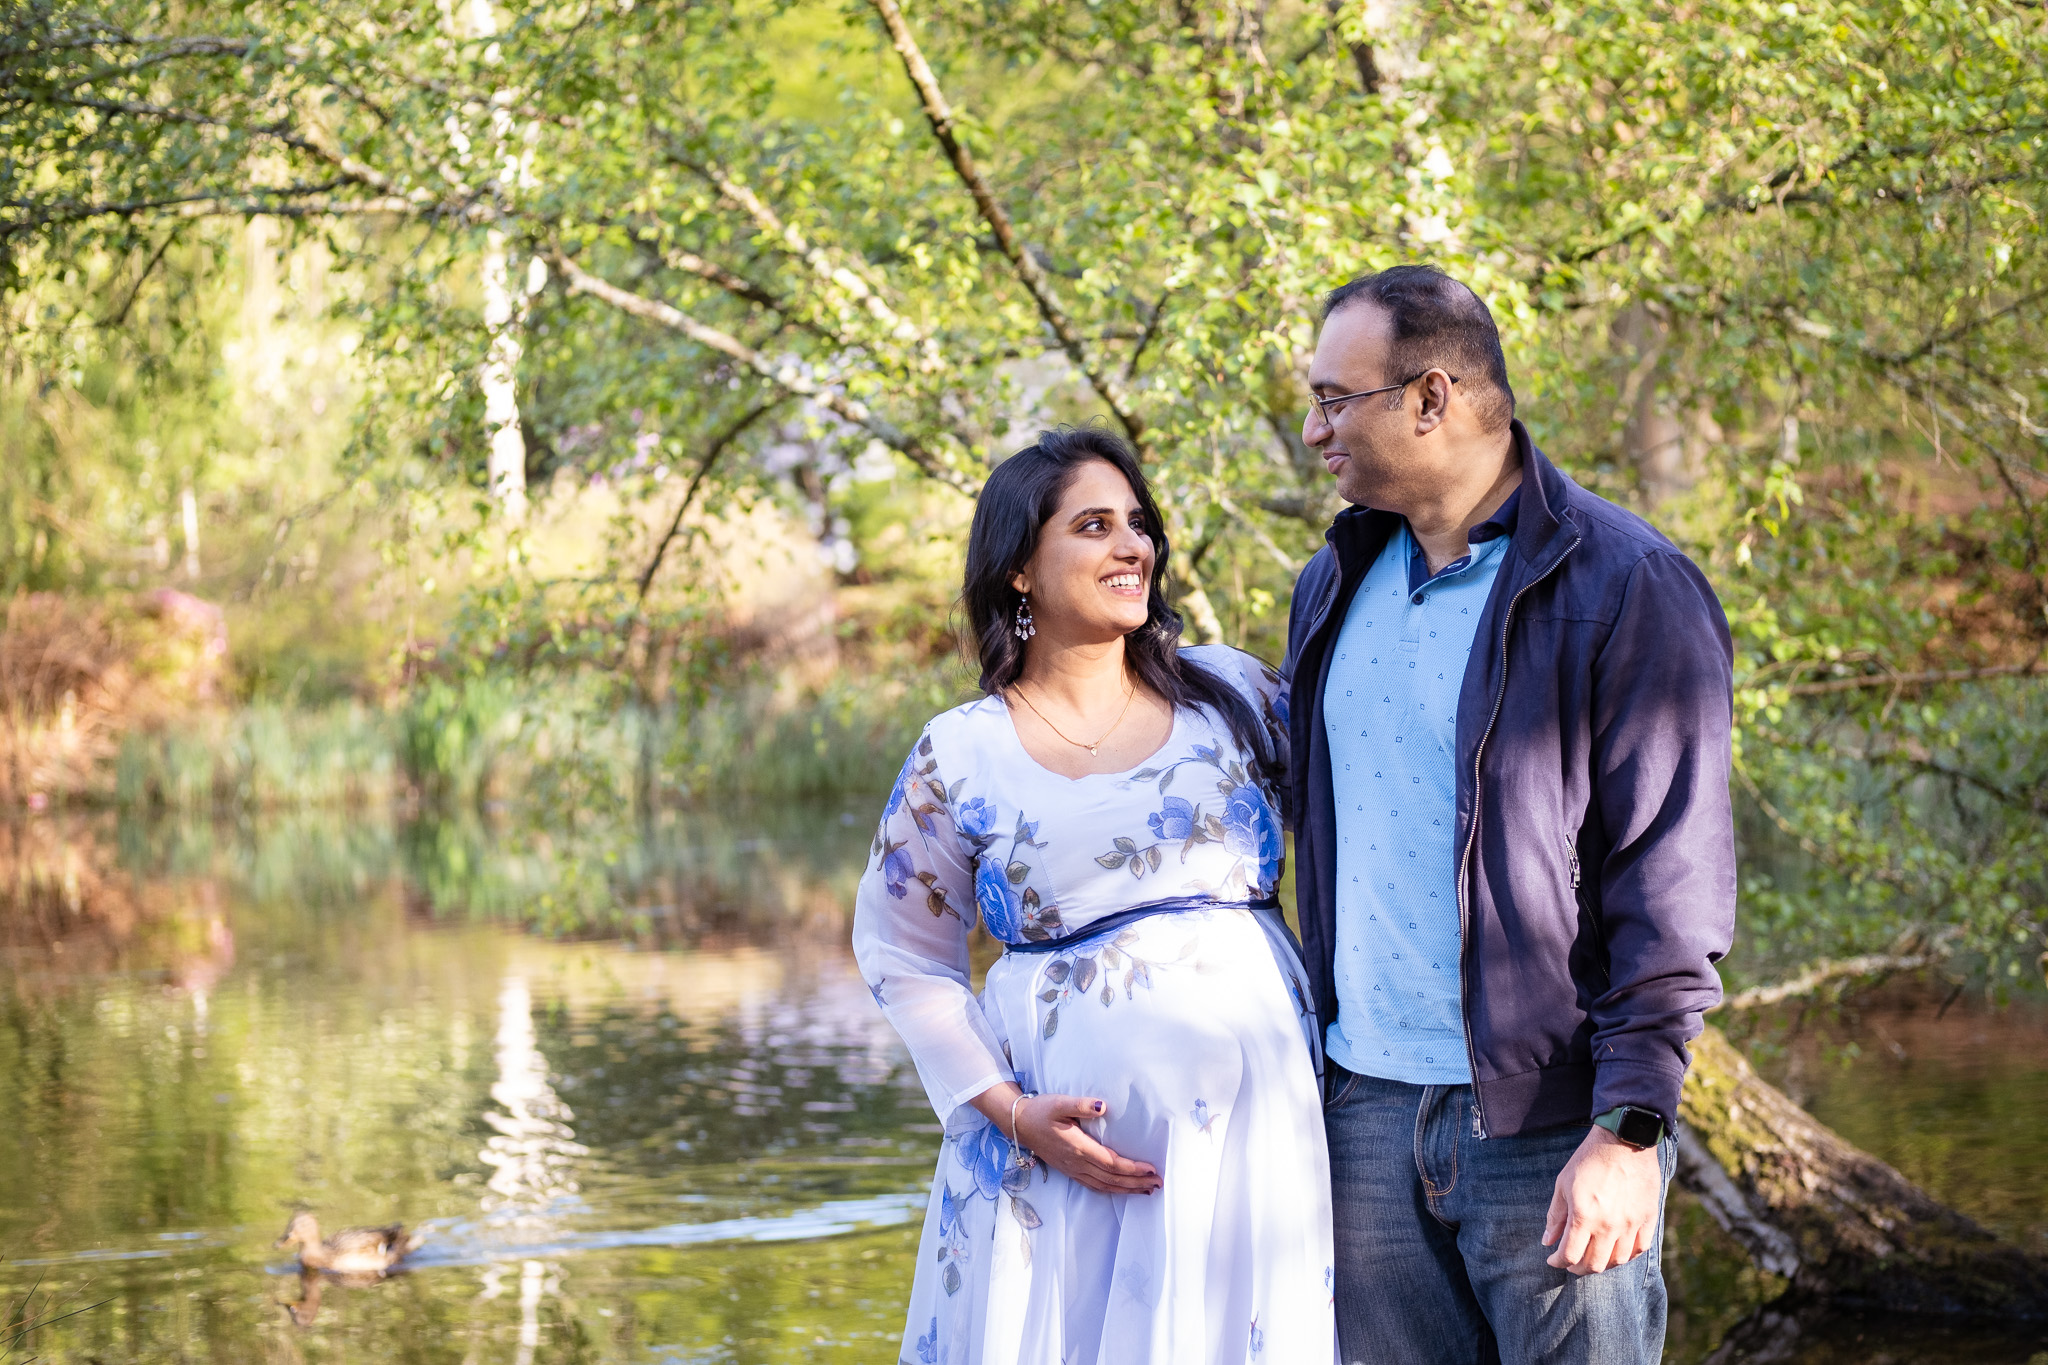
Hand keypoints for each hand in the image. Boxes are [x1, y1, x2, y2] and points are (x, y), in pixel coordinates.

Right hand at [1015, 1093, 1161, 1195]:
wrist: (1019, 1124)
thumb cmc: (1041, 1111)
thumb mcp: (1059, 1102)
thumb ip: (1081, 1105)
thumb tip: (1102, 1106)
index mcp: (1078, 1148)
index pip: (1112, 1163)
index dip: (1133, 1169)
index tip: (1152, 1169)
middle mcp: (1077, 1163)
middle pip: (1112, 1179)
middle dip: (1137, 1183)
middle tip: (1159, 1183)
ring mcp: (1073, 1170)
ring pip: (1105, 1186)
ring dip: (1127, 1189)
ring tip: (1147, 1190)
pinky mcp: (1070, 1171)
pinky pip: (1095, 1186)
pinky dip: (1112, 1190)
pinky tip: (1122, 1190)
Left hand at [1542, 1124, 1662, 1274]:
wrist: (1624, 1140)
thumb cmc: (1589, 1160)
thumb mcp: (1563, 1184)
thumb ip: (1556, 1216)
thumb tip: (1547, 1241)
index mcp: (1584, 1216)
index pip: (1570, 1255)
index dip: (1558, 1262)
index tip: (1553, 1259)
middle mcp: (1608, 1225)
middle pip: (1594, 1264)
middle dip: (1578, 1268)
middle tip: (1571, 1262)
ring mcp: (1631, 1224)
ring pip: (1617, 1261)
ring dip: (1602, 1264)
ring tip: (1593, 1257)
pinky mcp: (1648, 1218)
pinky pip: (1639, 1249)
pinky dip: (1626, 1256)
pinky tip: (1616, 1251)